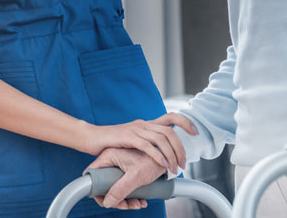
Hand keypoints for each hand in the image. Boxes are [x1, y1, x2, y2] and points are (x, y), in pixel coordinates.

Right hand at [82, 112, 197, 173]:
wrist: (91, 137)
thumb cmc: (111, 142)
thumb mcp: (132, 140)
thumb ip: (145, 142)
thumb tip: (160, 152)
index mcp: (146, 124)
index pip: (171, 117)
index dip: (186, 122)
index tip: (196, 132)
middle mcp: (143, 124)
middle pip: (170, 131)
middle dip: (181, 148)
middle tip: (184, 164)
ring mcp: (135, 129)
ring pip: (162, 138)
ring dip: (172, 155)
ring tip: (175, 168)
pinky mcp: (127, 137)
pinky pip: (147, 146)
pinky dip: (158, 155)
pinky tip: (163, 165)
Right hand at [86, 147, 167, 209]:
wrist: (169, 157)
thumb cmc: (154, 161)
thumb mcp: (136, 177)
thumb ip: (120, 190)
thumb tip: (108, 202)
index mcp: (109, 155)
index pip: (92, 174)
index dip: (95, 190)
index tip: (104, 200)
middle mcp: (112, 159)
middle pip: (104, 184)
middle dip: (116, 198)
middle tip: (127, 205)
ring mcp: (119, 164)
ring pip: (115, 186)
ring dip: (125, 199)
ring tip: (138, 203)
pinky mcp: (127, 169)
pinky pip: (123, 184)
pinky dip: (131, 194)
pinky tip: (141, 199)